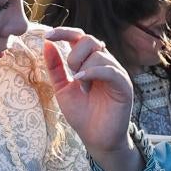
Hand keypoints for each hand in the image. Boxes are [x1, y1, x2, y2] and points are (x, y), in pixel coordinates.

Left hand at [27, 24, 139, 170]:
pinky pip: (110, 69)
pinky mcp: (124, 84)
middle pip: (89, 40)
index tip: (48, 35)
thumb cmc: (82, 114)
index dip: (64, 32)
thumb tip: (47, 43)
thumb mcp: (62, 88)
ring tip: (82, 89)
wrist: (96, 139)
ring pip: (98, 54)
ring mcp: (116, 72)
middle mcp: (104, 63)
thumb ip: (55, 67)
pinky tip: (81, 82)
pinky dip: (92, 72)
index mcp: (89, 61)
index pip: (79, 37)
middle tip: (71, 74)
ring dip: (83, 70)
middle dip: (74, 55)